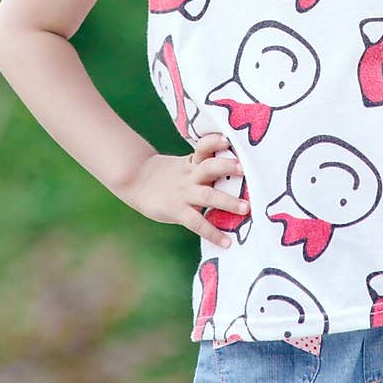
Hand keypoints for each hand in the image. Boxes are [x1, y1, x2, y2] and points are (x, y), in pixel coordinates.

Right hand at [123, 134, 247, 245]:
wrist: (137, 180)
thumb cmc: (169, 174)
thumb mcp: (185, 164)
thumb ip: (205, 166)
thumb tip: (240, 172)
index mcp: (193, 162)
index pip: (204, 147)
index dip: (214, 142)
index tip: (227, 139)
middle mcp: (190, 175)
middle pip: (209, 167)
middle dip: (227, 167)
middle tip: (245, 169)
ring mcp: (184, 193)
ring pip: (207, 195)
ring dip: (228, 201)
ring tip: (245, 208)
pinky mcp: (177, 211)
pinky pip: (197, 223)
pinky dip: (212, 233)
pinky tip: (226, 243)